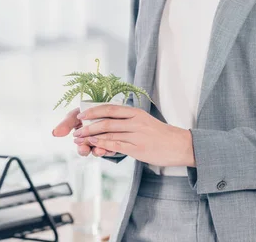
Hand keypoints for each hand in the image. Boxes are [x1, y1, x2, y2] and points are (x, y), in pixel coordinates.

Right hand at [52, 107, 116, 156]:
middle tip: (97, 149)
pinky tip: (114, 145)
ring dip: (103, 150)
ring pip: (104, 150)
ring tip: (103, 149)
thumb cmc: (87, 111)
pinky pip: (116, 146)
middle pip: (96, 152)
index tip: (83, 147)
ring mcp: (105, 142)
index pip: (82, 149)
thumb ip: (65, 124)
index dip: (82, 149)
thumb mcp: (75, 115)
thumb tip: (54, 133)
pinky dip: (114, 146)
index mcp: (84, 140)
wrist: (105, 106)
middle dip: (94, 151)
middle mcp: (94, 143)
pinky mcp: (116, 140)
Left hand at [72, 105, 195, 166]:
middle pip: (106, 120)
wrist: (179, 145)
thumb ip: (128, 120)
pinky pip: (116, 145)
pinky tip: (94, 146)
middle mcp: (135, 121)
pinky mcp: (138, 148)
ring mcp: (137, 134)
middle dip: (88, 125)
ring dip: (91, 136)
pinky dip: (102, 145)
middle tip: (76, 130)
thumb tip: (109, 120)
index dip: (93, 110)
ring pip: (108, 133)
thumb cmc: (160, 135)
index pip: (110, 108)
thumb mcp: (144, 121)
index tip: (81, 114)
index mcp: (136, 112)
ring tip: (80, 140)